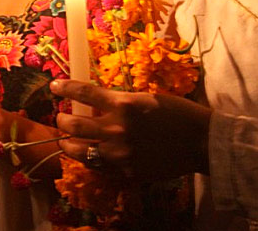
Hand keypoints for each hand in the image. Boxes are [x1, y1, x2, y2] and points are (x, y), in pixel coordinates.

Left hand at [50, 79, 210, 179]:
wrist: (202, 142)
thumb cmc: (177, 113)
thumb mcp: (144, 98)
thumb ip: (119, 102)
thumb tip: (95, 103)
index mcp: (123, 104)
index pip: (83, 92)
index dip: (65, 88)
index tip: (54, 86)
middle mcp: (117, 129)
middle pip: (74, 124)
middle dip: (62, 119)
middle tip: (62, 117)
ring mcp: (120, 153)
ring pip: (79, 150)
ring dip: (68, 143)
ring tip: (66, 141)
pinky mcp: (126, 172)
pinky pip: (98, 167)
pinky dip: (89, 160)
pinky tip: (88, 155)